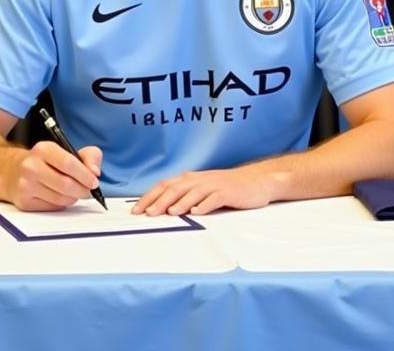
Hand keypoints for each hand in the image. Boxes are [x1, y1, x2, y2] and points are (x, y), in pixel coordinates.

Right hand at [6, 141, 102, 211]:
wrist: (12, 172)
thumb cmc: (45, 161)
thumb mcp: (66, 150)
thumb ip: (88, 155)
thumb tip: (95, 172)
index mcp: (43, 149)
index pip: (68, 163)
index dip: (85, 174)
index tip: (94, 182)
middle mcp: (31, 166)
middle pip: (65, 184)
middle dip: (82, 190)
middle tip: (89, 190)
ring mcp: (26, 186)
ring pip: (60, 199)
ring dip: (73, 198)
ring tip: (75, 192)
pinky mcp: (24, 202)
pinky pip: (52, 207)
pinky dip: (62, 204)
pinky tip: (60, 196)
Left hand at [132, 163, 278, 215]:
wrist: (256, 182)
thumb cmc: (226, 188)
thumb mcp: (203, 189)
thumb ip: (185, 196)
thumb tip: (161, 209)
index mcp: (191, 179)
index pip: (165, 185)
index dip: (150, 196)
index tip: (136, 210)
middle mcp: (200, 180)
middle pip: (175, 188)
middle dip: (160, 201)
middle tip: (147, 213)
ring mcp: (214, 185)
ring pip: (193, 192)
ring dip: (179, 203)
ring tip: (169, 213)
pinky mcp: (228, 192)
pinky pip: (214, 198)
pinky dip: (204, 205)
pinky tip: (196, 213)